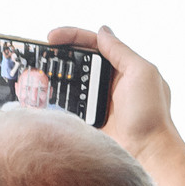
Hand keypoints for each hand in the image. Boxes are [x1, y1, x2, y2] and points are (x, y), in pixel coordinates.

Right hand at [45, 25, 184, 185]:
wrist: (149, 154)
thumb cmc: (151, 113)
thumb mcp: (142, 73)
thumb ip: (120, 51)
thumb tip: (102, 31)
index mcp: (124, 68)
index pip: (94, 45)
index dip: (72, 37)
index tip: (50, 37)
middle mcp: (111, 83)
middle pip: (79, 62)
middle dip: (58, 56)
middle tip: (37, 55)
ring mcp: (99, 102)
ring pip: (71, 83)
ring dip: (53, 77)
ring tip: (33, 73)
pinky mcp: (90, 120)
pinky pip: (68, 106)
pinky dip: (54, 100)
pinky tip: (39, 95)